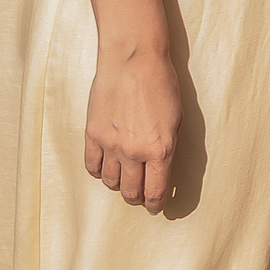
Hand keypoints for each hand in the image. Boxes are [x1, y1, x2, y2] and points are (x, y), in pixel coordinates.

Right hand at [84, 41, 180, 212]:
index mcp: (160, 150)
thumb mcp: (177, 119)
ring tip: (124, 179)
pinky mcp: (91, 135)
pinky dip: (99, 171)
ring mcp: (110, 145)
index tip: (156, 207)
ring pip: (110, 182)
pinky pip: (92, 166)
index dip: (156, 204)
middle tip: (141, 194)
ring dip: (118, 184)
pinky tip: (106, 167)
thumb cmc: (162, 85)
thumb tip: (162, 167)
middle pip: (131, 191)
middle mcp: (133, 152)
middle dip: (137, 196)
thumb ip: (168, 146)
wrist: (133, 61)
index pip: (155, 191)